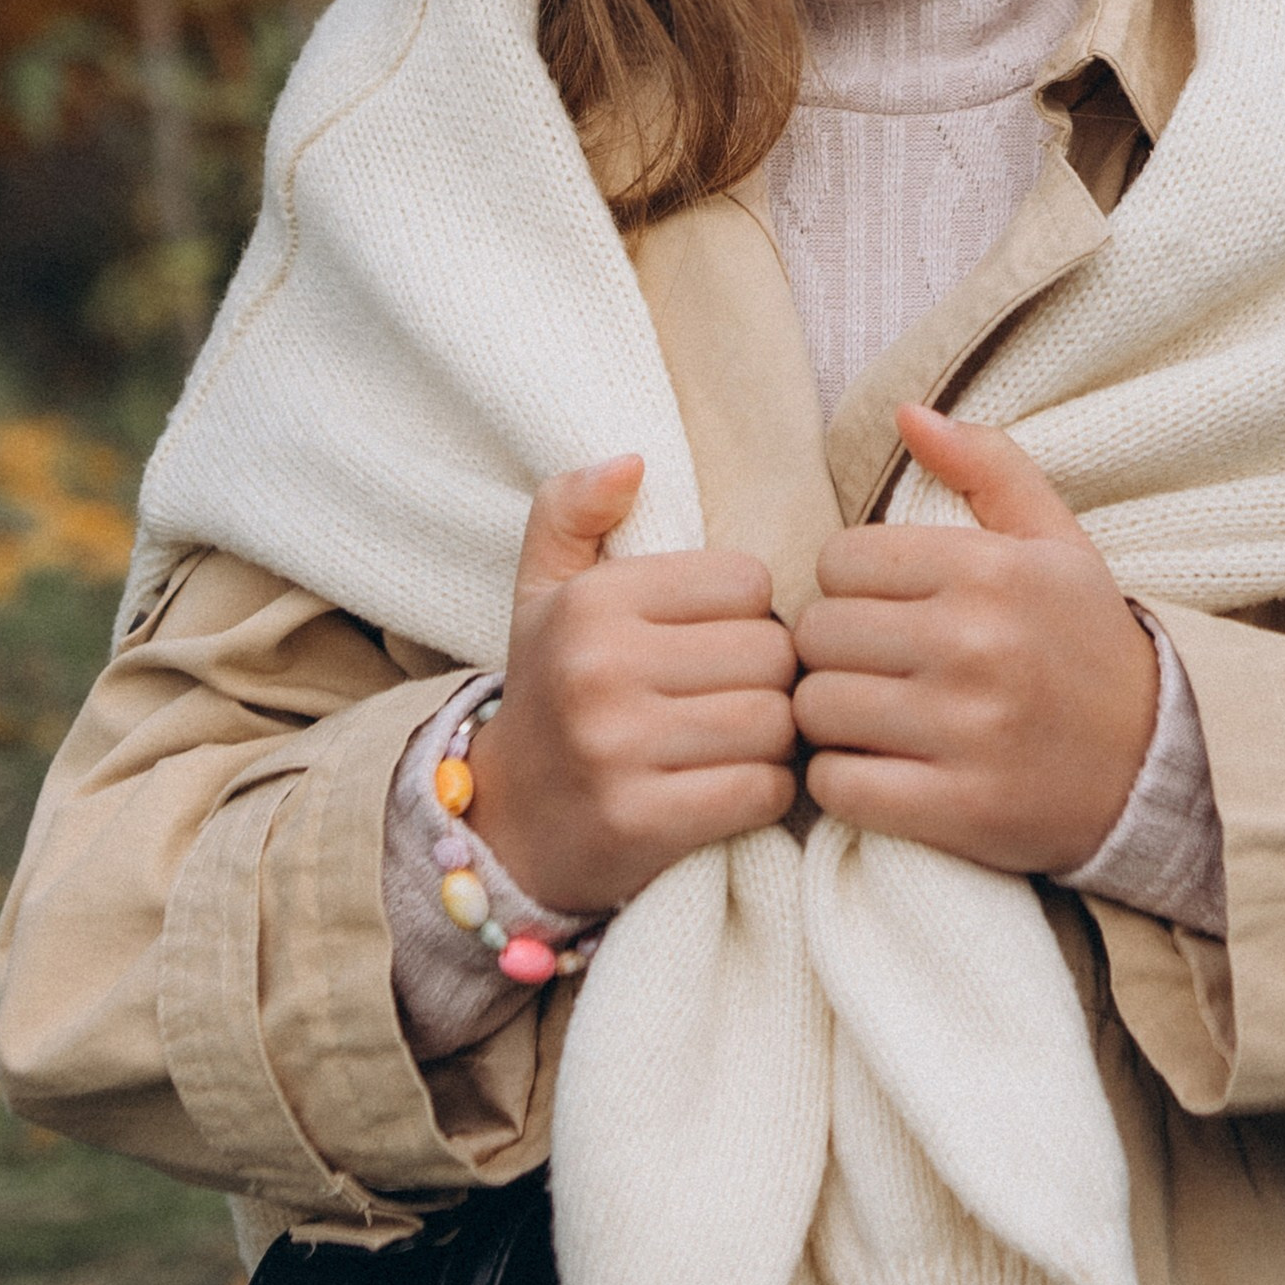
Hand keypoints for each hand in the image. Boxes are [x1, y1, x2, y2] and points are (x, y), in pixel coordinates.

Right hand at [467, 457, 798, 912]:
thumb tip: (630, 461)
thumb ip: (571, 510)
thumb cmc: (555, 690)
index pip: (748, 582)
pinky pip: (764, 791)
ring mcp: (615, 750)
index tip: (718, 641)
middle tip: (738, 697)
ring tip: (738, 741)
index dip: (749, 615)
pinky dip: (765, 792)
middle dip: (771, 679)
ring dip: (775, 740)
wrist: (509, 823)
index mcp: (591, 602)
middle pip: (771, 655)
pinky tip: (732, 788)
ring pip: (776, 723)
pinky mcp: (640, 823)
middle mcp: (597, 669)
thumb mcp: (545, 591)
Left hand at [791, 403, 1157, 873]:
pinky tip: (877, 769)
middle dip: (833, 650)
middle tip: (870, 666)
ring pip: (816, 709)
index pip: (839, 559)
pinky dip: (840, 781)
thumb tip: (907, 411)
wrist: (1159, 767)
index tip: (882, 608)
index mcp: (992, 571)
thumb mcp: (1057, 542)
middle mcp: (977, 646)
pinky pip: (837, 785)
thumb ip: (987, 465)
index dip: (850, 585)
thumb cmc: (1088, 644)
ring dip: (829, 717)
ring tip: (870, 716)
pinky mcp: (958, 810)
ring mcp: (967, 732)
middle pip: (819, 634)